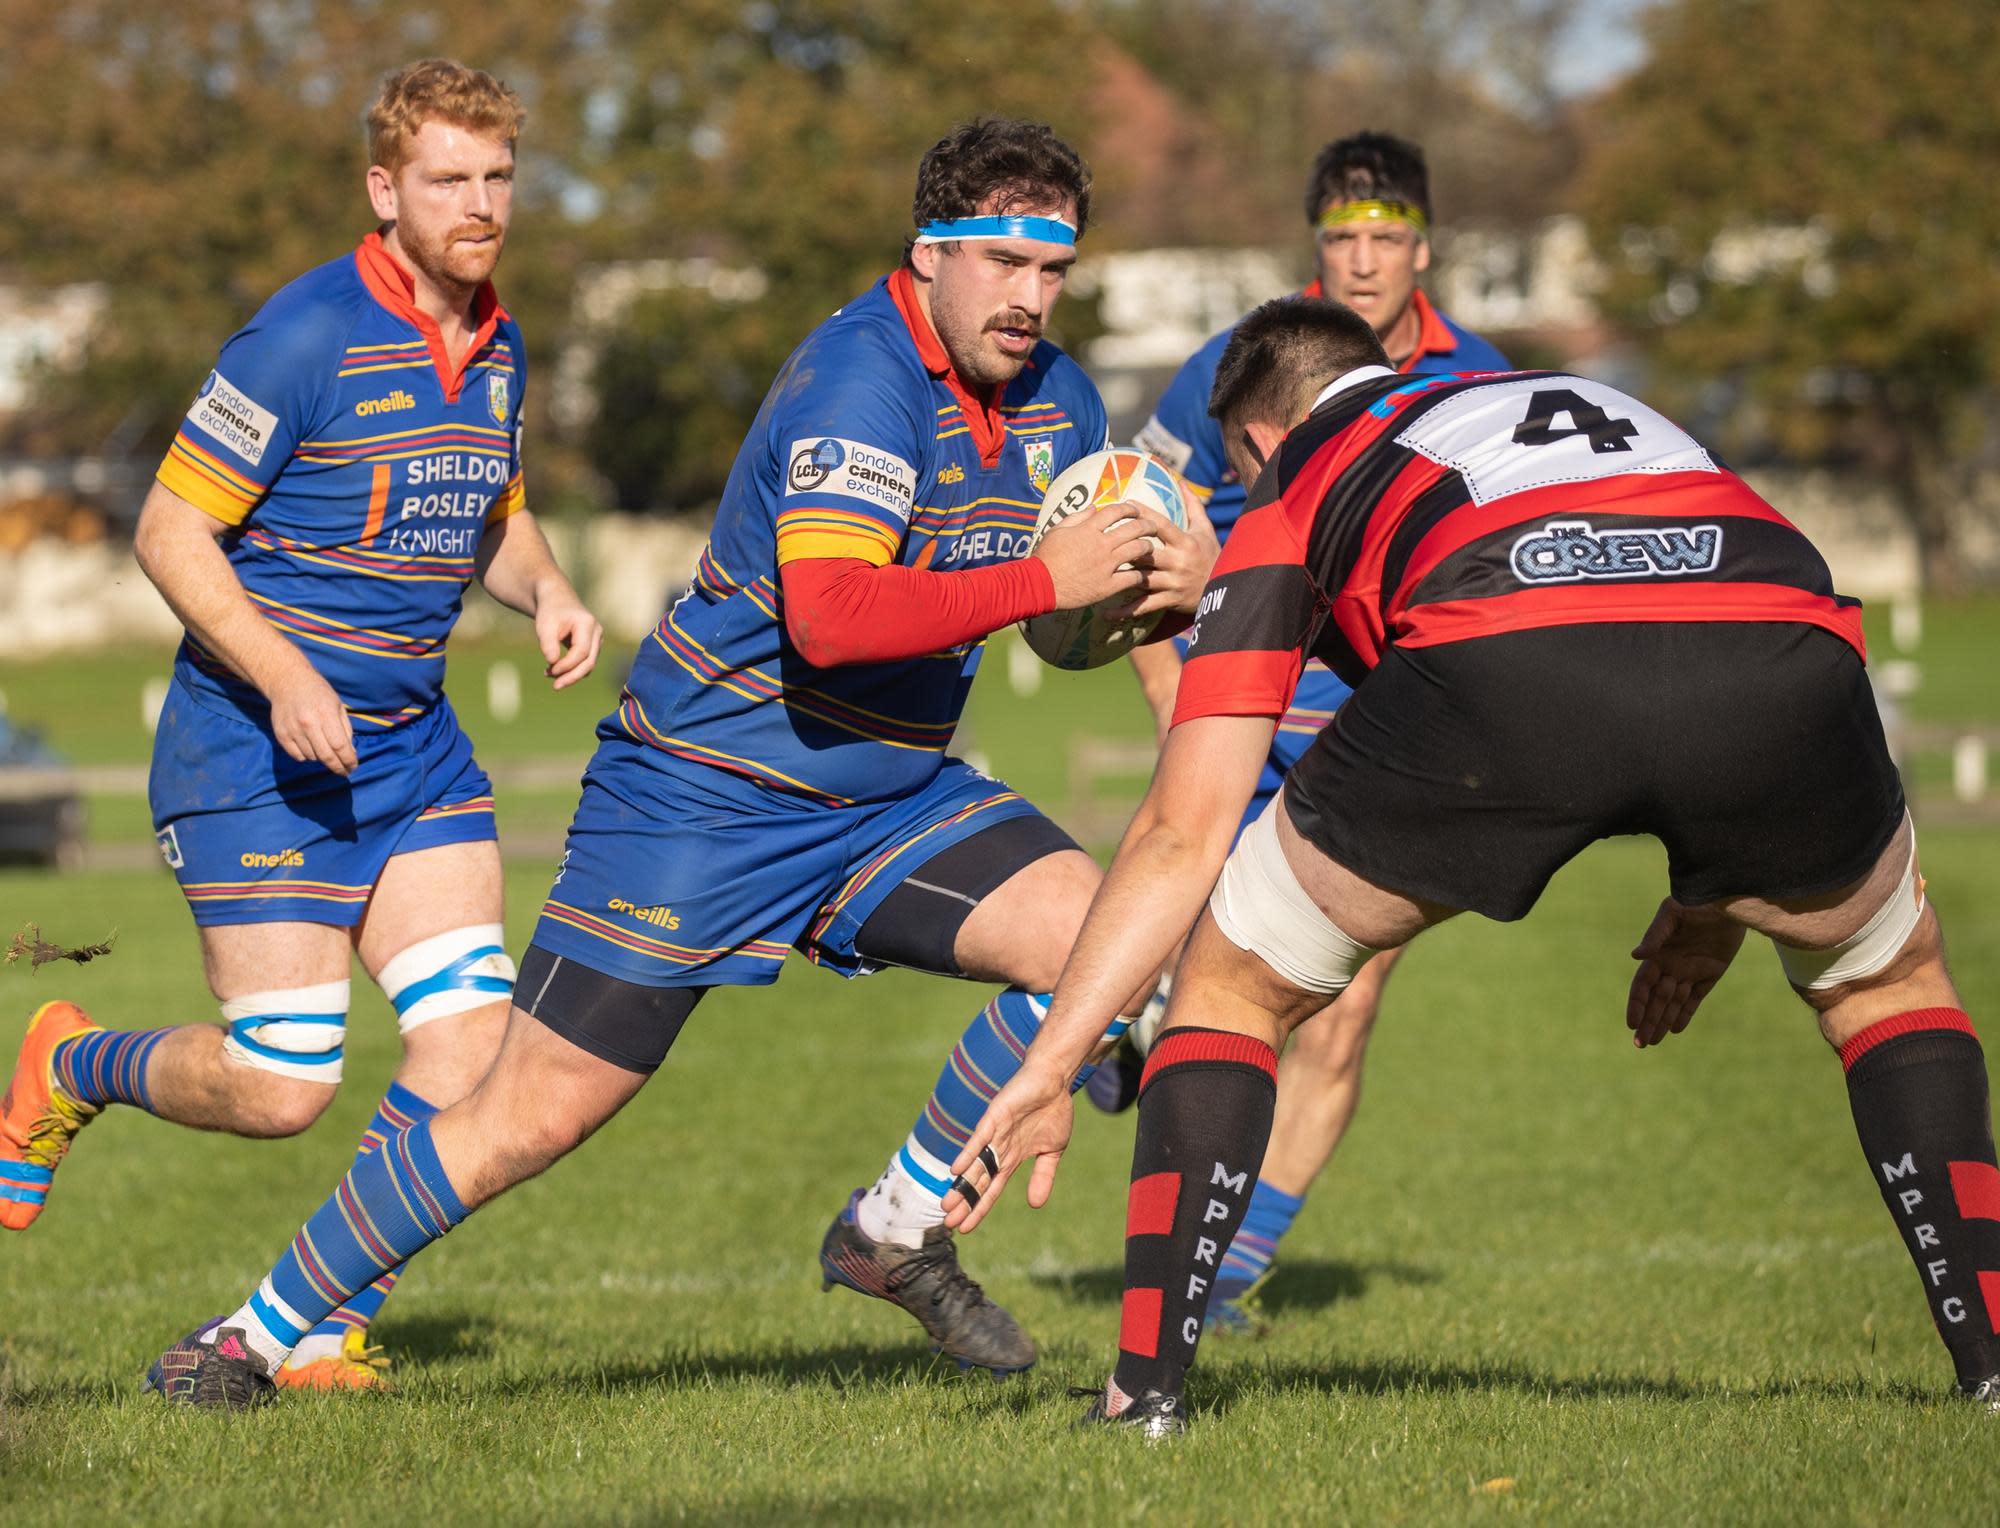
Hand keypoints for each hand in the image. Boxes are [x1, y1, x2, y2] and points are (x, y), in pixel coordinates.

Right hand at [268, 665, 356, 775]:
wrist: (288, 682)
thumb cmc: (319, 694)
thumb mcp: (338, 707)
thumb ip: (345, 730)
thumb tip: (350, 754)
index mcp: (326, 715)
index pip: (340, 746)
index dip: (348, 760)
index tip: (353, 767)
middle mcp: (308, 724)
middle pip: (326, 756)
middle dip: (338, 767)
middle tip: (344, 772)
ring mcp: (293, 730)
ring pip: (312, 757)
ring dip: (322, 758)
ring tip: (324, 747)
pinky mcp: (281, 735)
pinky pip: (297, 756)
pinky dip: (307, 756)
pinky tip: (310, 745)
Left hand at [534, 588, 602, 690]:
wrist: (556, 600)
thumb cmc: (550, 612)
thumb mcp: (544, 625)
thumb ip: (548, 644)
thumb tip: (552, 663)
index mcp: (587, 624)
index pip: (581, 652)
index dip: (566, 665)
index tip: (549, 670)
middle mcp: (597, 633)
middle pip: (589, 662)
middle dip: (572, 676)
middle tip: (555, 687)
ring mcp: (596, 640)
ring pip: (588, 665)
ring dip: (570, 674)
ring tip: (548, 674)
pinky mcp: (592, 646)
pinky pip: (584, 663)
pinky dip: (571, 670)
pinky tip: (554, 669)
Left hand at [941, 1059, 1073, 1232]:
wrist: (1055, 1080)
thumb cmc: (1053, 1111)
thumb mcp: (1053, 1151)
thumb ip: (1042, 1176)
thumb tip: (1035, 1205)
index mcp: (1012, 1158)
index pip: (991, 1188)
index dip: (978, 1208)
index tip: (964, 1228)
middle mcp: (999, 1149)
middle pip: (978, 1181)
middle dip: (964, 1202)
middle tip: (948, 1223)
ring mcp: (995, 1133)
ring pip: (975, 1164)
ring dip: (961, 1185)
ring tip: (947, 1205)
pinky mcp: (996, 1116)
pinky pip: (980, 1138)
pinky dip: (969, 1153)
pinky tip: (956, 1170)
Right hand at [1031, 504, 1151, 610]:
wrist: (1040, 585)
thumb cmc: (1045, 556)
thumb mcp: (1057, 530)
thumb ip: (1077, 517)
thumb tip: (1094, 507)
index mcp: (1089, 529)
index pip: (1115, 511)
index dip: (1129, 508)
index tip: (1135, 510)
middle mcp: (1101, 544)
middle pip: (1133, 529)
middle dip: (1147, 525)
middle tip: (1152, 527)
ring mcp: (1107, 565)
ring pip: (1138, 551)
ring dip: (1148, 547)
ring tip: (1150, 548)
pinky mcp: (1108, 586)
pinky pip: (1132, 578)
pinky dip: (1140, 575)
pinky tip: (1142, 574)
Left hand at [1107, 502, 1220, 620]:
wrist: (1225, 591)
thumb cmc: (1210, 556)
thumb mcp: (1205, 530)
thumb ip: (1192, 505)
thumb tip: (1180, 481)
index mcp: (1185, 542)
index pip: (1161, 525)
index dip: (1143, 514)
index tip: (1125, 504)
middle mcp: (1178, 562)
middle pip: (1146, 552)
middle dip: (1124, 547)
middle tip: (1101, 541)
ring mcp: (1173, 583)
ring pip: (1141, 578)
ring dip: (1120, 576)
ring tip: (1096, 575)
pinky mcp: (1169, 600)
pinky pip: (1143, 606)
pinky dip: (1124, 611)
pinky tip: (1106, 613)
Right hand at [1627, 898, 1745, 1046]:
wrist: (1727, 900)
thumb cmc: (1695, 901)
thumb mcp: (1672, 914)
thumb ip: (1655, 936)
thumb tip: (1635, 956)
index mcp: (1657, 954)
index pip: (1642, 985)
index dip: (1636, 1004)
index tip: (1632, 1024)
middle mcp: (1670, 966)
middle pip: (1655, 1000)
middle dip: (1647, 1021)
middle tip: (1641, 1044)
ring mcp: (1690, 972)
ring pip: (1672, 1003)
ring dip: (1662, 1022)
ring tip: (1653, 1042)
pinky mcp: (1710, 974)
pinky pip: (1695, 999)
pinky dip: (1685, 1014)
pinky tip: (1676, 1029)